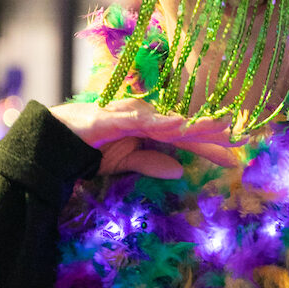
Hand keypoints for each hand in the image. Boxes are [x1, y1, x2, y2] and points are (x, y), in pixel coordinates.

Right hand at [50, 99, 241, 178]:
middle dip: (211, 133)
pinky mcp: (108, 118)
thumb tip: (179, 171)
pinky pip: (136, 121)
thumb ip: (149, 164)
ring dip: (193, 125)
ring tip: (219, 127)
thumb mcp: (123, 162)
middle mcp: (142, 116)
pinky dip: (157, 122)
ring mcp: (126, 115)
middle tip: (240, 139)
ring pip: (166, 121)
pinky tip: (177, 124)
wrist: (48, 140)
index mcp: (148, 128)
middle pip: (183, 126)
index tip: (235, 158)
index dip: (210, 147)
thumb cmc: (87, 147)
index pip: (185, 138)